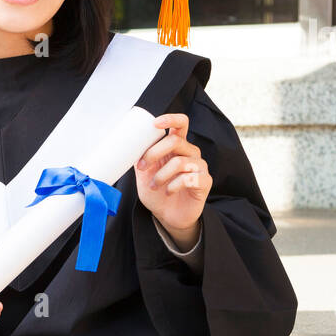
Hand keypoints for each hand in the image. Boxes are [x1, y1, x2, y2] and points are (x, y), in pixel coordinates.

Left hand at [135, 113, 210, 242]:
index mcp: (177, 147)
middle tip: (143, 167)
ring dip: (161, 175)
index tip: (155, 123)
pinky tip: (169, 192)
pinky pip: (189, 178)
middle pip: (175, 141)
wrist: (168, 217)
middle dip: (154, 153)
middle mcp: (191, 153)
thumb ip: (140, 158)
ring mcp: (199, 167)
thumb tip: (130, 144)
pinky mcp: (205, 181)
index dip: (170, 119)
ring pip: (179, 162)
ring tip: (155, 185)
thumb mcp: (143, 174)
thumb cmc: (158, 193)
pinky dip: (173, 185)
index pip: (180, 124)